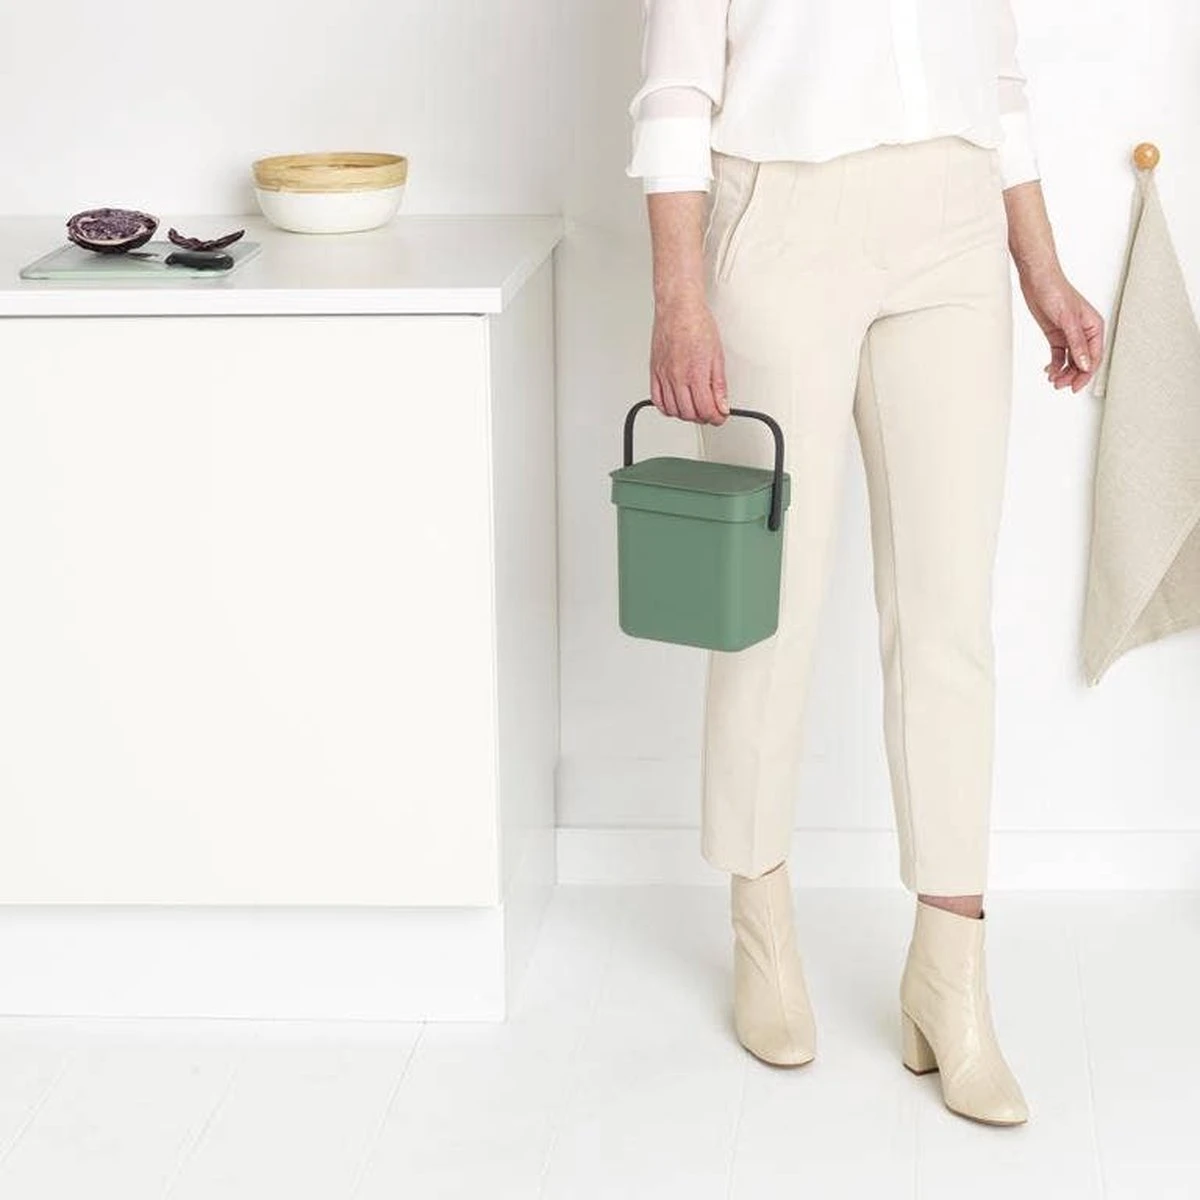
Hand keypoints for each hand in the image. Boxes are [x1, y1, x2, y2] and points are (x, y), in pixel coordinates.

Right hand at [650, 295, 729, 424]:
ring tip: (695, 408)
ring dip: (686, 415)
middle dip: (703, 417)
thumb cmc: (697, 325)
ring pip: (673, 411)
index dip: (716, 418)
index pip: (706, 409)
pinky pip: (657, 400)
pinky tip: (676, 404)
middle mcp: (677, 377)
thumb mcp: (717, 356)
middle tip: (710, 412)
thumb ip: (719, 385)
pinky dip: (667, 408)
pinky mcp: (654, 372)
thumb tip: (722, 404)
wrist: (678, 308)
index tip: (720, 416)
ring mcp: (664, 375)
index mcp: (696, 373)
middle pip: (689, 414)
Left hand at [1018, 266, 1105, 392]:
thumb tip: (1085, 365)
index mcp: (1094, 326)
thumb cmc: (1056, 291)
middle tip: (1060, 386)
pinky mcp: (1056, 334)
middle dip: (1073, 375)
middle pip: (1083, 361)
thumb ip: (1076, 344)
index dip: (1086, 373)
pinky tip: (1049, 371)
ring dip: (1063, 372)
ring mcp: (1070, 334)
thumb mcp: (1067, 320)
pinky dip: (1055, 364)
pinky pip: (1059, 354)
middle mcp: (1084, 332)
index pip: (1094, 356)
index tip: (1075, 386)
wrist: (1037, 279)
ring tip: (1053, 381)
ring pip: (1070, 360)